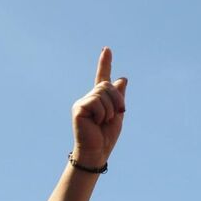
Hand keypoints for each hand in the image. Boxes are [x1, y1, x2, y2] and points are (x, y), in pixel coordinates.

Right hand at [71, 48, 127, 167]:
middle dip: (117, 100)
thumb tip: (122, 78)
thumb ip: (118, 97)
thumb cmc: (106, 136)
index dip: (104, 63)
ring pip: (103, 94)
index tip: (107, 49)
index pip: (102, 77)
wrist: (97, 151)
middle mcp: (89, 98)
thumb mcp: (118, 114)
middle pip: (107, 86)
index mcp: (99, 99)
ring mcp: (82, 102)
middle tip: (116, 114)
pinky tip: (96, 123)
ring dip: (110, 110)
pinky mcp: (79, 109)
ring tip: (103, 122)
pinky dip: (102, 114)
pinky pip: (96, 103)